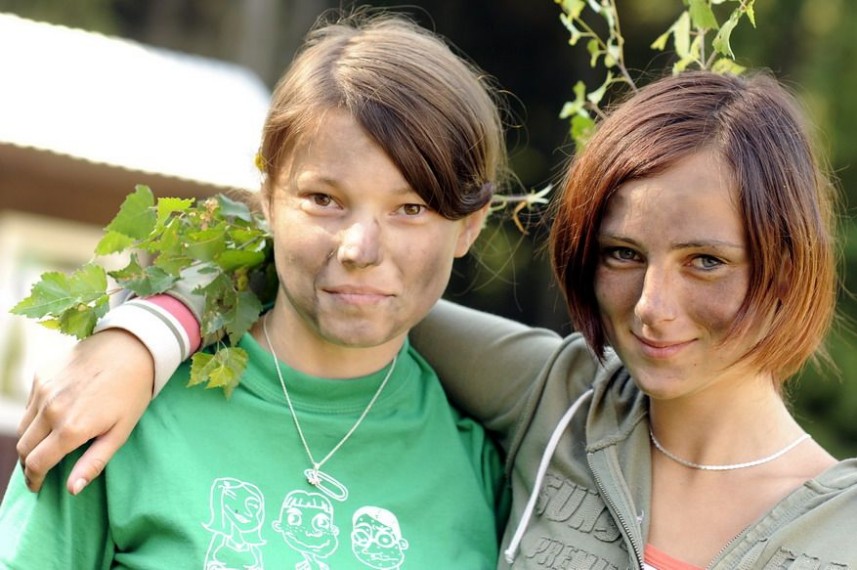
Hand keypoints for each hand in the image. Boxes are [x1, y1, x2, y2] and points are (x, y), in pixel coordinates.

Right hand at [16, 329, 154, 493]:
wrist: (130, 348)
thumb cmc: (131, 393)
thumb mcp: (121, 432)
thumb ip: (94, 462)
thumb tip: (72, 489)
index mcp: (71, 428)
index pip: (37, 464)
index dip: (34, 480)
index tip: (37, 487)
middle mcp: (50, 410)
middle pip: (24, 448)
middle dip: (29, 463)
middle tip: (39, 470)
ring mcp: (42, 390)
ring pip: (23, 427)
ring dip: (30, 441)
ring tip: (46, 446)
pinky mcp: (40, 375)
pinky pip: (30, 405)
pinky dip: (36, 416)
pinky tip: (54, 416)